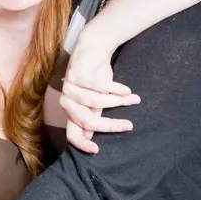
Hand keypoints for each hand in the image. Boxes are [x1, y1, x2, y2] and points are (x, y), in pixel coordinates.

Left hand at [61, 28, 139, 151]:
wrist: (92, 49)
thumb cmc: (96, 78)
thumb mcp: (96, 101)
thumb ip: (93, 117)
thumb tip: (89, 137)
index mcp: (71, 112)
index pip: (72, 134)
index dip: (82, 144)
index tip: (97, 150)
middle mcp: (67, 102)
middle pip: (87, 120)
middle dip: (110, 125)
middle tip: (129, 125)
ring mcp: (69, 88)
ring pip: (95, 102)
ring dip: (117, 102)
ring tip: (133, 99)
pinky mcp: (76, 74)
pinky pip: (99, 87)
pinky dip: (115, 89)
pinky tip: (126, 90)